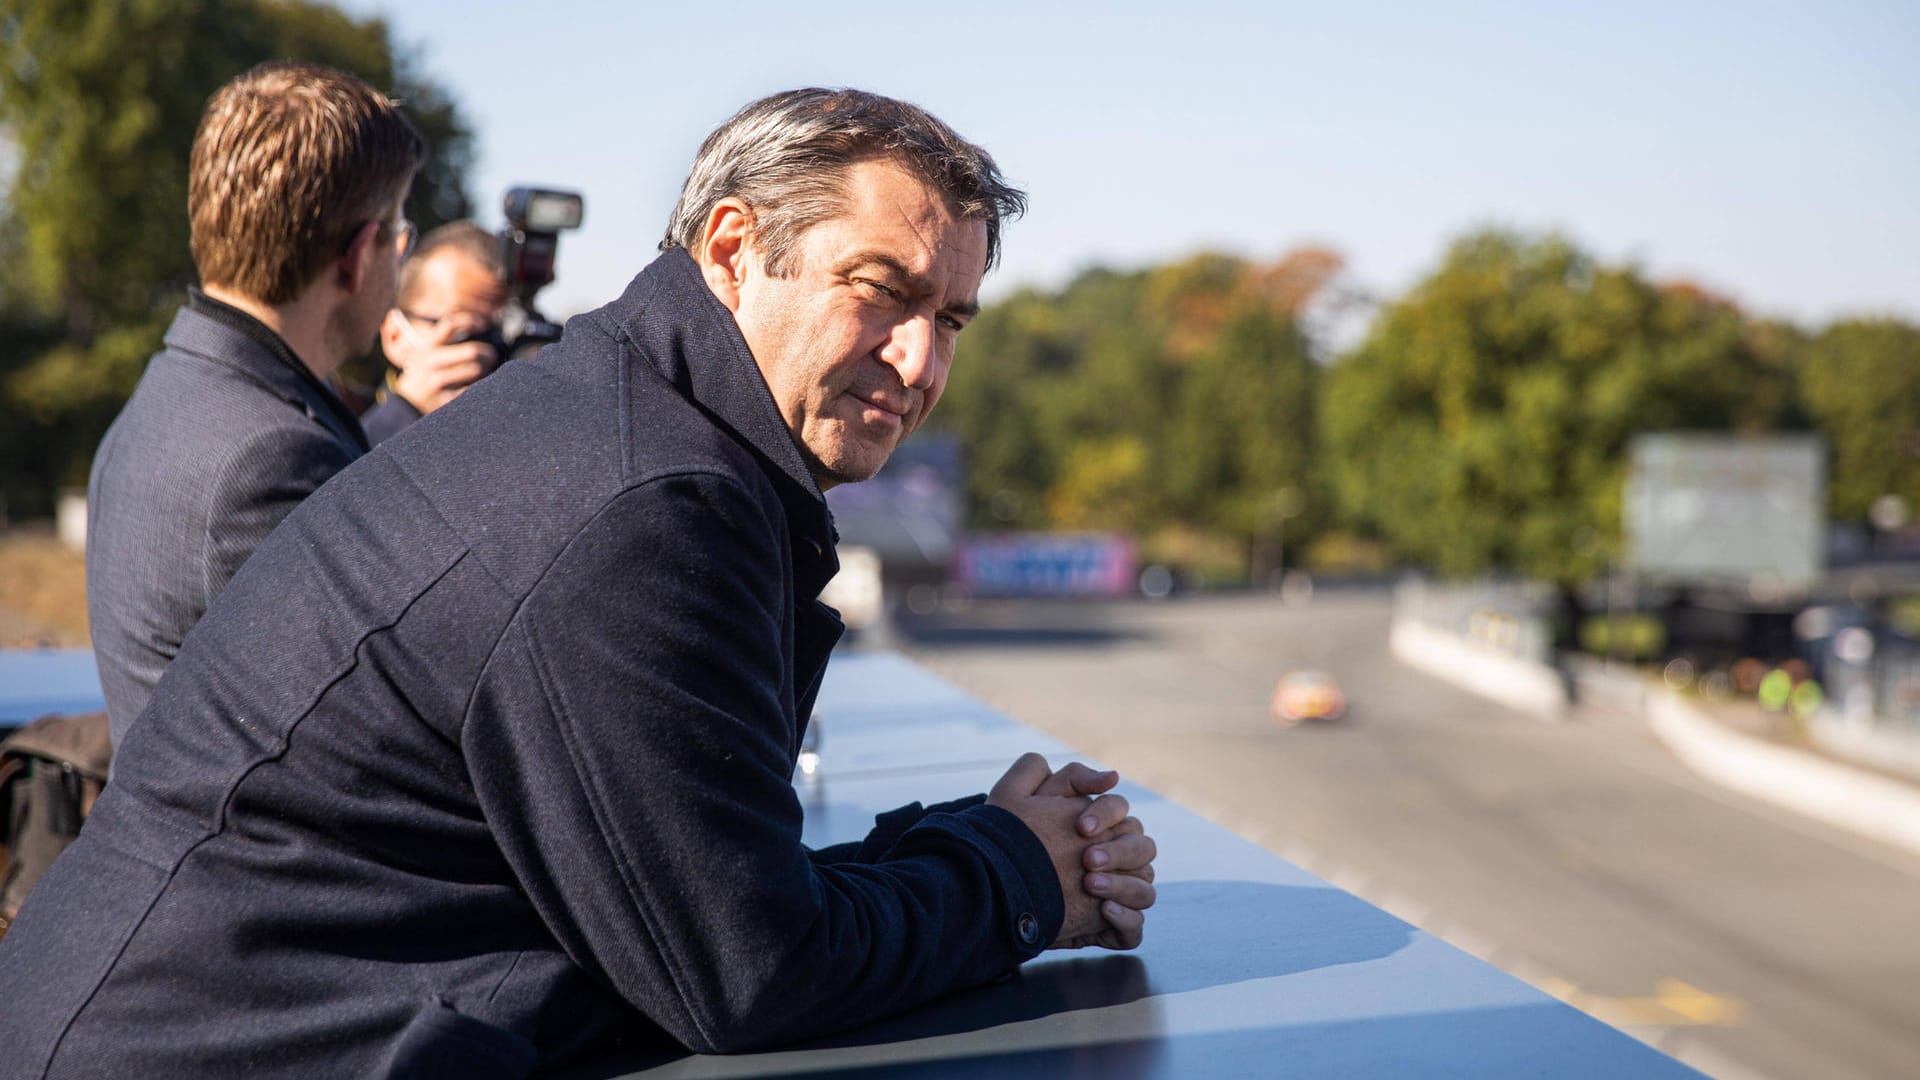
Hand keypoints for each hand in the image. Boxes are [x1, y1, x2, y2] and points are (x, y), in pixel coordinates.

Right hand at [383, 309, 498, 414]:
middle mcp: (431, 361)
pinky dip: (481, 386)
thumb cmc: (424, 372)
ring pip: (476, 369)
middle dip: (488, 353)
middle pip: (472, 351)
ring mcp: (437, 381)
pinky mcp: (446, 399)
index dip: (470, 321)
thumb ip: (444, 340)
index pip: (450, 324)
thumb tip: (478, 326)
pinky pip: (473, 389)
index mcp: (427, 345)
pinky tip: (479, 385)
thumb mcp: (425, 352)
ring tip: (484, 371)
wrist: (408, 402)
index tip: (483, 323)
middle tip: (491, 356)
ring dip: (486, 370)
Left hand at [988, 755, 1155, 951]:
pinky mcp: (1113, 929)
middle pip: (1142, 849)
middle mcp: (1119, 860)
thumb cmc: (1012, 841)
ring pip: (1144, 889)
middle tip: (1087, 860)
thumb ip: (1068, 778)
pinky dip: (1126, 919)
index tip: (1080, 826)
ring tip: (1090, 885)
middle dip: (1118, 853)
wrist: (991, 889)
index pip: (1122, 812)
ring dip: (1123, 886)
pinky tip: (1104, 910)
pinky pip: (1136, 928)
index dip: (1107, 815)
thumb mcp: (1026, 798)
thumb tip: (1114, 777)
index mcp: (1104, 826)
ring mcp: (1119, 895)